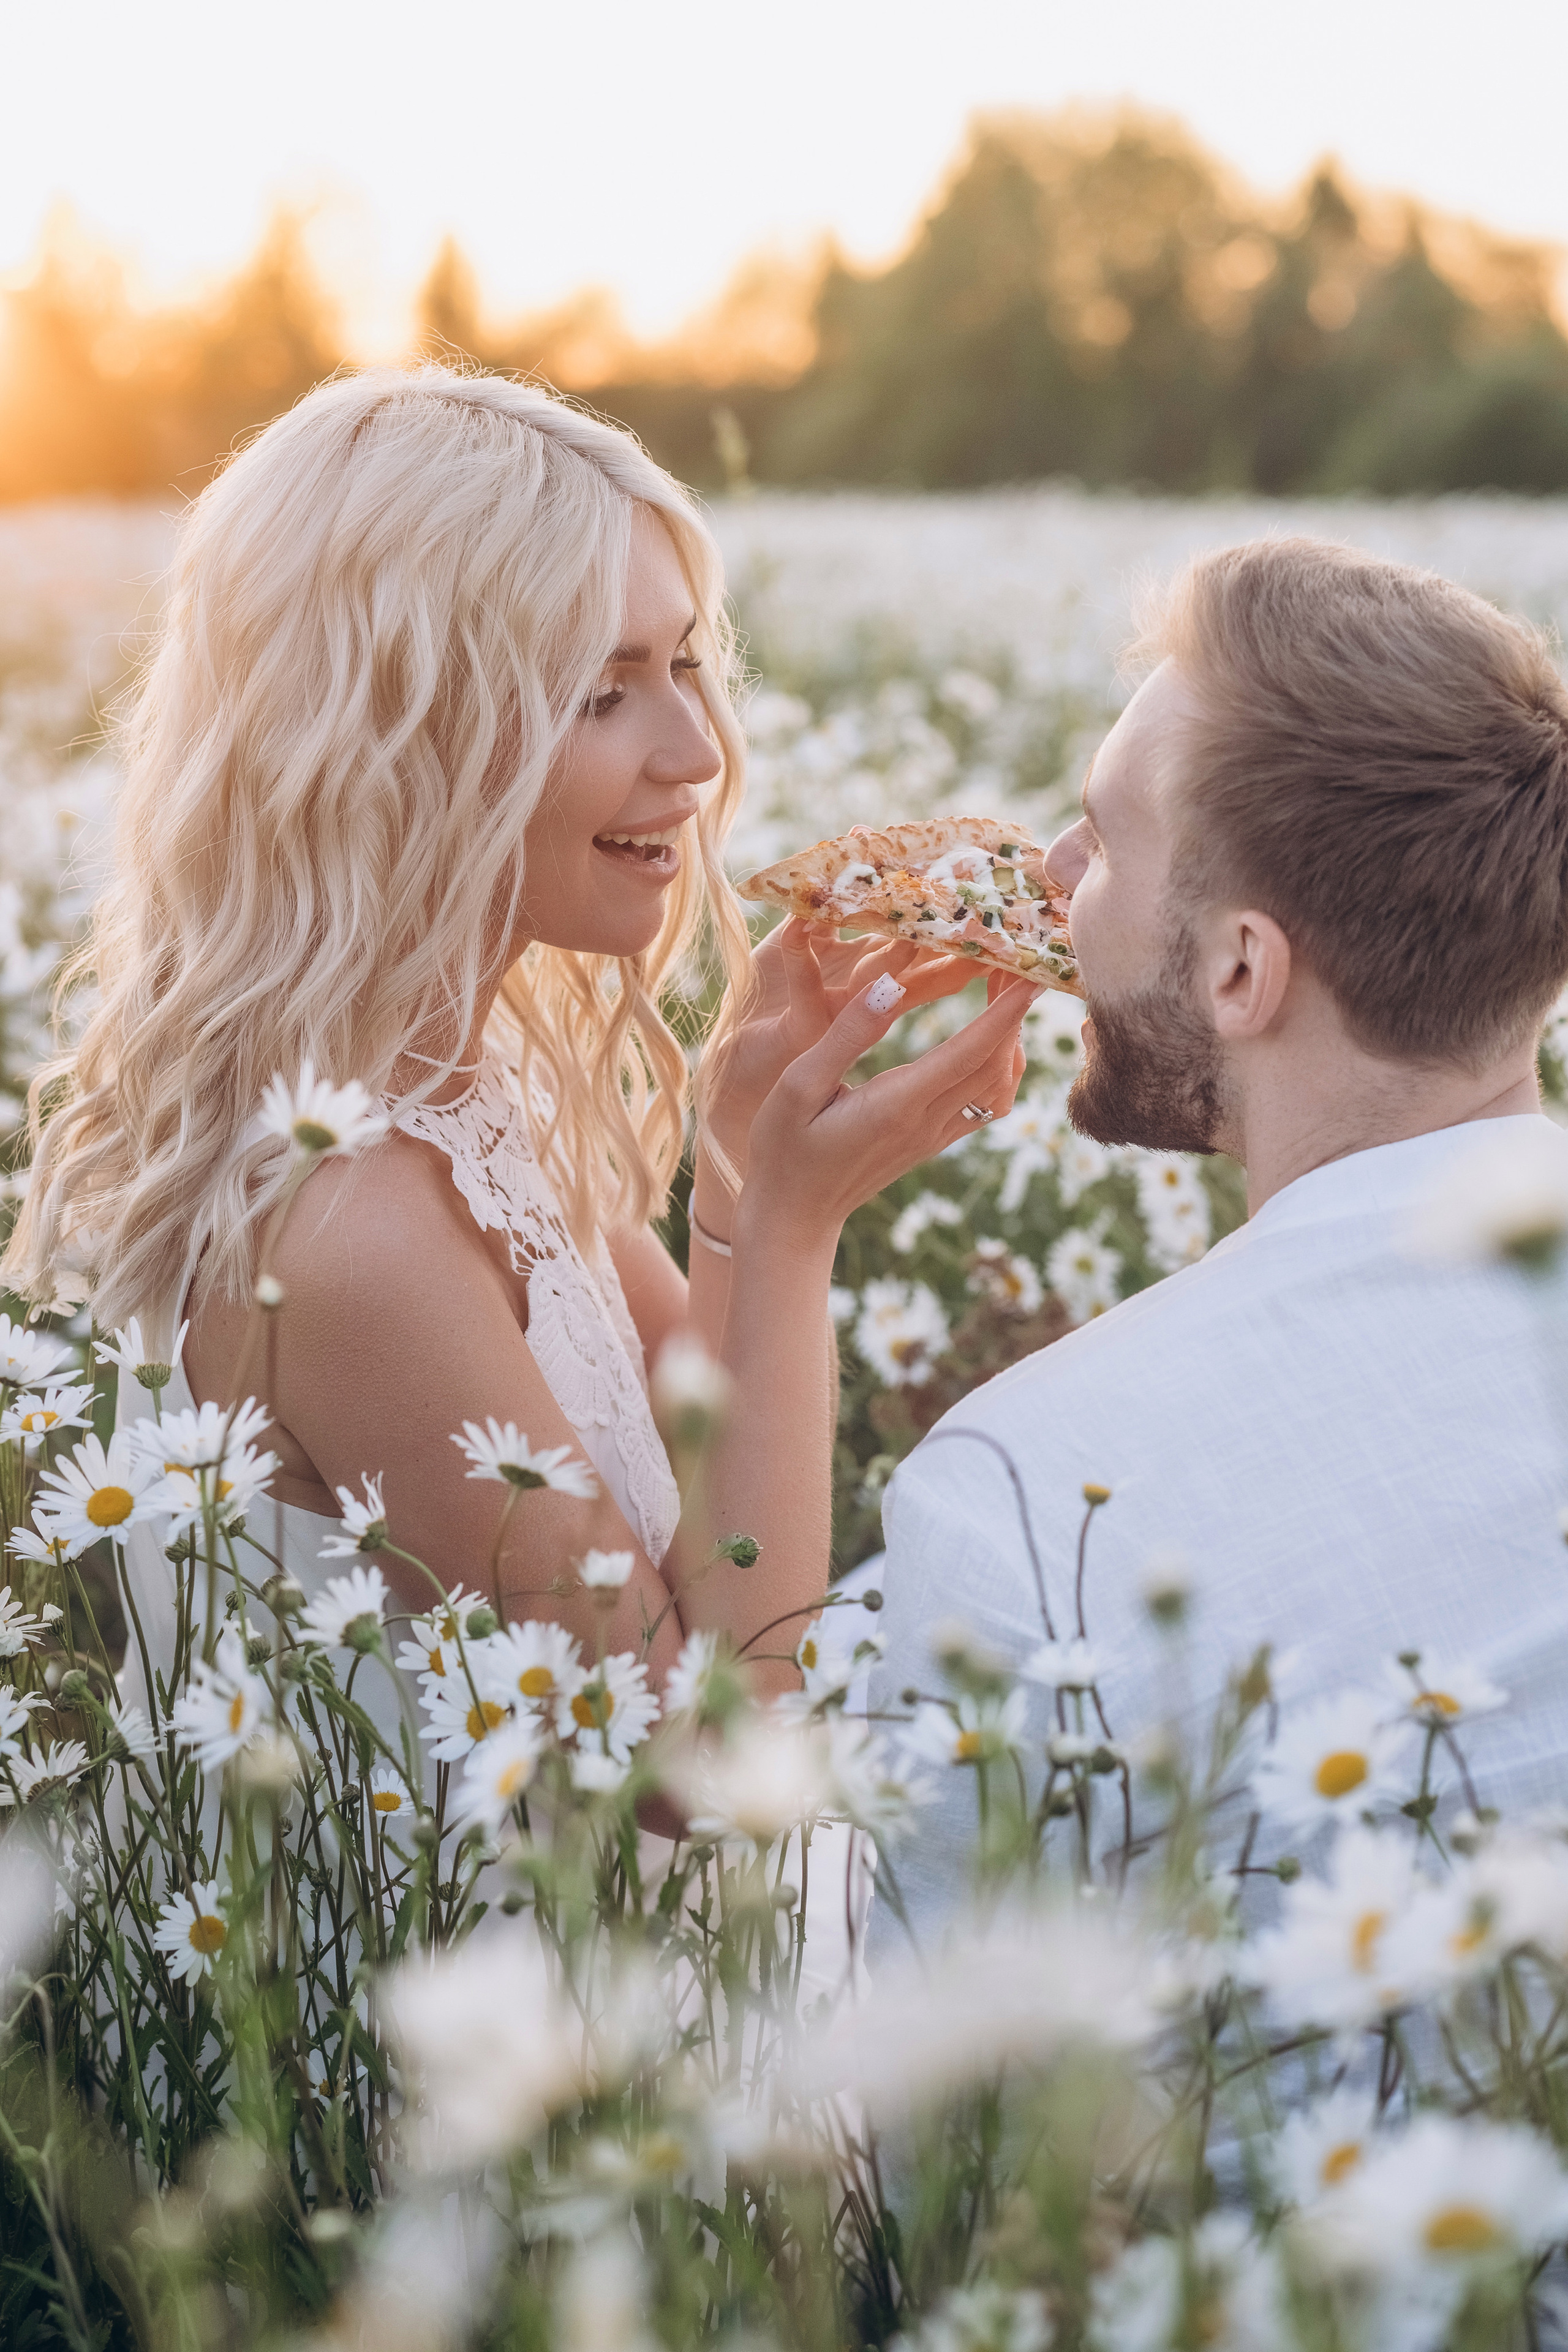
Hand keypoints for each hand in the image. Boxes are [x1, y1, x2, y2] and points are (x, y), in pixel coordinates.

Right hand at [735, 968, 1034, 1253]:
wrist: (793, 1215)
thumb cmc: (783, 1147)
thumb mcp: (797, 1085)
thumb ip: (846, 1035)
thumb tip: (888, 985)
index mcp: (897, 1105)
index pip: (971, 1051)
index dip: (1006, 1009)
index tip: (1029, 970)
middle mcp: (926, 1123)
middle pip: (996, 1063)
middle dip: (1014, 1010)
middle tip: (1012, 960)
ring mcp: (933, 1137)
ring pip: (999, 1086)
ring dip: (1011, 1038)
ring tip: (1003, 991)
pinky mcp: (931, 1143)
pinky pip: (986, 1105)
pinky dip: (1001, 1068)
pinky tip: (991, 1041)